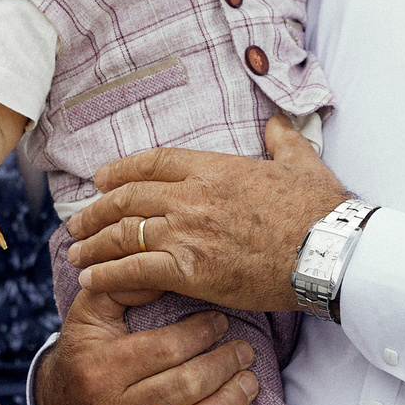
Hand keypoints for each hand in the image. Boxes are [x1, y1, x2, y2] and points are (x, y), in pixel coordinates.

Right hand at [34, 280, 259, 404]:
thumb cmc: (86, 352)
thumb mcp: (90, 312)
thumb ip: (122, 284)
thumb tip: (164, 265)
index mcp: (101, 367)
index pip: (166, 349)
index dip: (202, 333)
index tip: (221, 321)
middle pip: (184, 387)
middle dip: (224, 365)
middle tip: (245, 351)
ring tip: (249, 383)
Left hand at [64, 116, 347, 312]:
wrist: (328, 250)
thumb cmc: (320, 210)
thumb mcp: (303, 162)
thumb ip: (283, 140)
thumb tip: (277, 123)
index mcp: (214, 167)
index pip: (153, 162)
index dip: (121, 170)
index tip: (102, 180)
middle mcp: (192, 195)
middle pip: (128, 197)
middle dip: (96, 211)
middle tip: (78, 224)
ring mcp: (187, 232)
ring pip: (124, 233)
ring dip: (93, 244)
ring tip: (76, 254)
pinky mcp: (189, 270)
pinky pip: (133, 269)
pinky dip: (107, 275)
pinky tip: (91, 281)